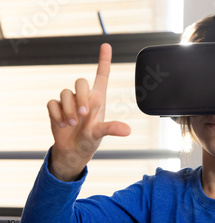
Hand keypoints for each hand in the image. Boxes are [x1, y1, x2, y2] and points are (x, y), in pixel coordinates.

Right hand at [47, 43, 130, 180]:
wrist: (73, 150)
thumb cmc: (90, 139)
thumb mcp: (101, 134)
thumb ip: (111, 129)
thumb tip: (127, 130)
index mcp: (98, 99)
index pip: (102, 76)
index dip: (104, 60)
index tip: (106, 45)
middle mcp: (84, 97)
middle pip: (80, 81)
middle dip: (80, 97)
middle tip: (83, 114)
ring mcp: (69, 101)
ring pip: (64, 93)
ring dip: (68, 110)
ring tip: (73, 124)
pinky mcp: (56, 107)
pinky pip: (52, 103)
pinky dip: (57, 115)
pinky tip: (62, 125)